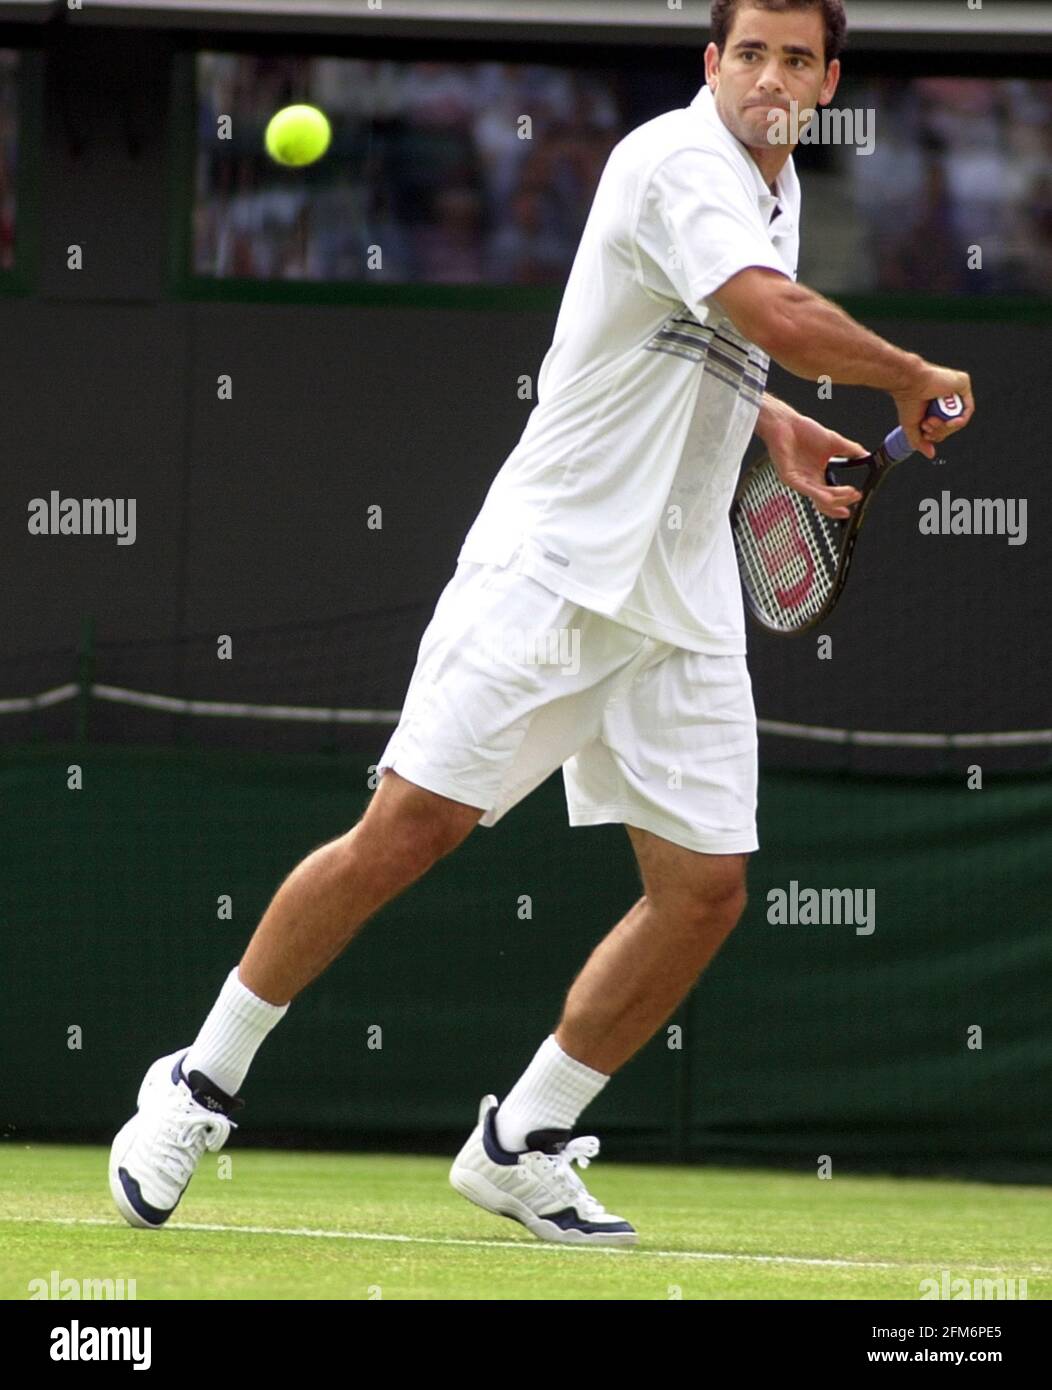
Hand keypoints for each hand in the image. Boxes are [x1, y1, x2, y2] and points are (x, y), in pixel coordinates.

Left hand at [759, 403, 867, 519]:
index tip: (858, 497)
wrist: (786, 423)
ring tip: (850, 493)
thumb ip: (851, 450)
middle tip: (856, 496)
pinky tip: (830, 495)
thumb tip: (866, 455)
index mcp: (817, 475)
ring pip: (818, 498)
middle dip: (843, 501)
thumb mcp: (834, 442)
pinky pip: (806, 489)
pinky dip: (819, 494)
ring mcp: (799, 481)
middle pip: (826, 501)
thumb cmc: (804, 431)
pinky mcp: (789, 478)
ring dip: (836, 498)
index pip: (831, 496)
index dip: (844, 500)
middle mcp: (808, 481)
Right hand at [891, 363, 973, 457]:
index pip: (942, 428)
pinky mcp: (963, 385)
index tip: (925, 432)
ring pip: (959, 419)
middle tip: (928, 424)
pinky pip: (968, 409)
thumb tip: (931, 454)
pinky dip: (960, 420)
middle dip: (940, 431)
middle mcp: (945, 400)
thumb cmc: (907, 400)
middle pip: (951, 426)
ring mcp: (955, 392)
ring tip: (932, 420)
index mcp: (933, 408)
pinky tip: (950, 422)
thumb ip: (920, 442)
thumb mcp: (912, 427)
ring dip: (946, 427)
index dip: (936, 435)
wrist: (909, 384)